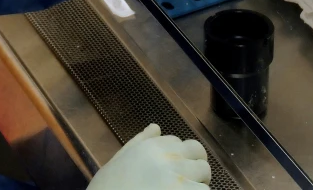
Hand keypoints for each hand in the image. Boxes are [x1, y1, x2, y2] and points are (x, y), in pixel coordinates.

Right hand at [87, 124, 211, 189]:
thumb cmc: (107, 188)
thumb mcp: (119, 161)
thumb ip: (139, 142)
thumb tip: (155, 127)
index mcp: (150, 147)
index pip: (178, 142)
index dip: (177, 157)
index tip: (170, 170)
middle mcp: (167, 157)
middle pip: (197, 152)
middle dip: (194, 165)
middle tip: (185, 182)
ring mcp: (178, 176)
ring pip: (204, 173)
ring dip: (198, 182)